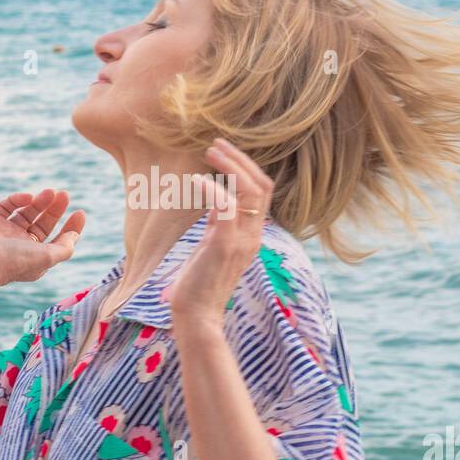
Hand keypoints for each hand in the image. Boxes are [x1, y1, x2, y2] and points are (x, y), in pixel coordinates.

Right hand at [0, 189, 84, 287]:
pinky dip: (17, 199)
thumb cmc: (15, 262)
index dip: (70, 227)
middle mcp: (21, 245)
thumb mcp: (48, 257)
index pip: (56, 240)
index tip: (80, 212)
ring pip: (26, 212)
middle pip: (43, 223)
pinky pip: (6, 207)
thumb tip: (75, 235)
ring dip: (40, 201)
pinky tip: (28, 197)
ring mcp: (5, 233)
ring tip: (51, 192)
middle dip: (55, 209)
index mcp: (35, 257)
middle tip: (64, 194)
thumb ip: (65, 248)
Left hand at [164, 139, 272, 327]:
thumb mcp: (213, 245)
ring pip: (249, 191)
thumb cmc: (199, 282)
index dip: (246, 166)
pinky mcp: (223, 246)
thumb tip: (218, 197)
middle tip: (215, 144)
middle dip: (239, 160)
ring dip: (230, 166)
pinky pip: (226, 208)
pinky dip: (214, 189)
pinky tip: (199, 180)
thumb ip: (220, 223)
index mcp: (253, 234)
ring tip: (210, 151)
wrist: (197, 315)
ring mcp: (241, 241)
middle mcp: (253, 236)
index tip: (223, 151)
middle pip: (261, 185)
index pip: (262, 191)